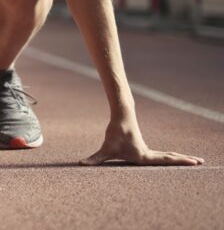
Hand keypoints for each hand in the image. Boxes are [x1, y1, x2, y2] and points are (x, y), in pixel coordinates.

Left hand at [81, 120, 202, 166]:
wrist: (120, 117)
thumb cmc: (114, 134)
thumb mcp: (105, 149)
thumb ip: (94, 159)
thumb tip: (80, 164)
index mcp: (144, 156)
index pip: (165, 160)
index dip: (179, 161)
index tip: (193, 161)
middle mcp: (149, 153)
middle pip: (170, 158)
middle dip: (185, 161)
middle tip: (201, 162)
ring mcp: (148, 150)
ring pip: (168, 156)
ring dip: (180, 158)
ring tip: (196, 161)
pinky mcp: (144, 148)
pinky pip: (162, 154)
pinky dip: (172, 157)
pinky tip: (176, 159)